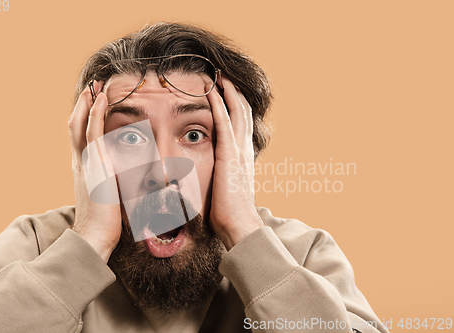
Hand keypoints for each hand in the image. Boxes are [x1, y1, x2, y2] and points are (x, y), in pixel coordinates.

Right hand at [67, 80, 121, 261]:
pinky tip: (102, 98)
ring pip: (80, 123)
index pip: (81, 136)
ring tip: (96, 86)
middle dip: (83, 105)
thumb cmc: (105, 220)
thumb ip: (114, 182)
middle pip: (75, 124)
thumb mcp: (108, 195)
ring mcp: (84, 160)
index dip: (85, 117)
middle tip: (92, 87)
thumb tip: (128, 177)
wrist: (95, 233)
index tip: (94, 102)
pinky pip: (92, 130)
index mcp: (84, 168)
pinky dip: (95, 112)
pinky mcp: (93, 162)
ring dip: (88, 102)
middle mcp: (80, 160)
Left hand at [206, 77, 263, 249]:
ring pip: (236, 112)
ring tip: (219, 75)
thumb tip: (215, 173)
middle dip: (234, 92)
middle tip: (224, 75)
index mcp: (243, 155)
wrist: (238, 223)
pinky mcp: (229, 154)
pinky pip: (223, 123)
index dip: (237, 105)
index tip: (229, 91)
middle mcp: (244, 148)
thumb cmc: (230, 211)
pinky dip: (219, 105)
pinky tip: (212, 91)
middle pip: (243, 112)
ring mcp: (238, 150)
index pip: (242, 123)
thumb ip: (224, 174)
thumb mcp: (228, 187)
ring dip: (228, 92)